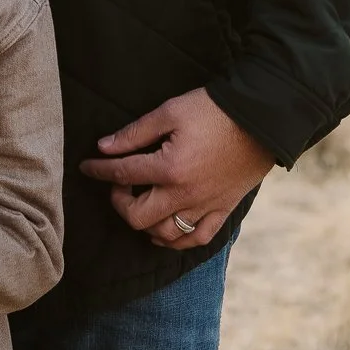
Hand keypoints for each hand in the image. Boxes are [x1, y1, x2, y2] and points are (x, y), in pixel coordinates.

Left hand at [78, 87, 274, 250]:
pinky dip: (178, 240)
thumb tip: (104, 147)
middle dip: (120, 202)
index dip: (99, 170)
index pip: (122, 174)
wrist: (262, 118)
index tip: (88, 167)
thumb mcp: (170, 112)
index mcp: (169, 168)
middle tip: (119, 186)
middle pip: (138, 216)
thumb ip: (135, 133)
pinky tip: (166, 231)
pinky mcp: (224, 210)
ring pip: (165, 235)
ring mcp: (206, 206)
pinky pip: (197, 238)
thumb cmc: (214, 110)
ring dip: (145, 225)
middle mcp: (185, 195)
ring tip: (140, 206)